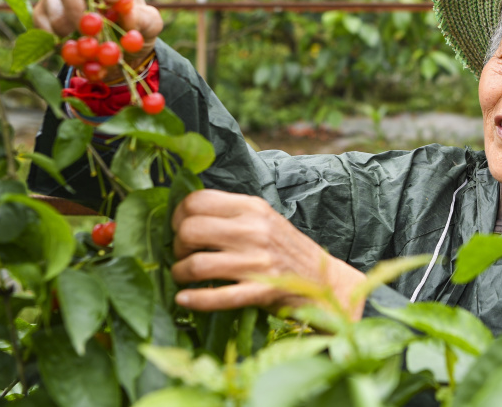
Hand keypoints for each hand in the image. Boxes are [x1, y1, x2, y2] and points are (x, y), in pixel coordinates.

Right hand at [32, 0, 162, 68]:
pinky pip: (40, 19)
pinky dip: (53, 38)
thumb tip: (128, 13)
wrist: (117, 50)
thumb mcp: (150, 25)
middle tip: (90, 32)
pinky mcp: (44, 10)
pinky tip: (70, 50)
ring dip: (67, 27)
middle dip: (79, 9)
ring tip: (86, 47)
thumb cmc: (135, 27)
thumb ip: (144, 18)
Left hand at [171, 189, 365, 319]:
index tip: (178, 229)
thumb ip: (233, 214)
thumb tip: (185, 214)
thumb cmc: (286, 250)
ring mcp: (258, 261)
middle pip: (190, 230)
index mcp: (253, 207)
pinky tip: (184, 300)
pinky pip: (218, 297)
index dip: (177, 216)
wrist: (325, 281)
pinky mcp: (262, 291)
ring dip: (180, 273)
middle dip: (177, 246)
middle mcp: (254, 230)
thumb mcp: (264, 219)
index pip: (196, 201)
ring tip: (183, 276)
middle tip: (182, 254)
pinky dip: (194, 300)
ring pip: (197, 264)